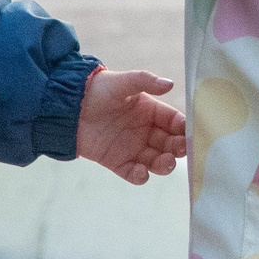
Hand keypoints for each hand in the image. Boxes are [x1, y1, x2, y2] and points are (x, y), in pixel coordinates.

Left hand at [77, 67, 188, 184]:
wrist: (67, 106)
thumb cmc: (97, 90)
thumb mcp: (123, 82)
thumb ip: (145, 81)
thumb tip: (170, 84)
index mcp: (151, 111)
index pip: (175, 122)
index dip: (185, 129)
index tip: (192, 134)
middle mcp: (145, 131)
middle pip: (170, 144)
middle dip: (178, 149)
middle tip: (180, 150)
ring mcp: (132, 148)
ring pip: (156, 161)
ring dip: (164, 164)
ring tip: (165, 162)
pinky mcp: (117, 162)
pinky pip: (133, 173)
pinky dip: (140, 176)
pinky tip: (141, 172)